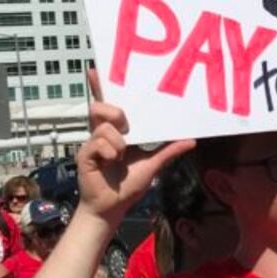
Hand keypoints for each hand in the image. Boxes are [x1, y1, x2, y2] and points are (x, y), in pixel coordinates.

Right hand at [77, 69, 195, 225]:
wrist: (111, 208)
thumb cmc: (128, 187)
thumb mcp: (153, 165)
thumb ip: (168, 151)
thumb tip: (191, 140)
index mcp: (115, 132)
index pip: (107, 105)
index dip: (99, 87)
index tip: (96, 70)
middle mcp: (101, 134)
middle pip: (100, 107)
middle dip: (114, 112)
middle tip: (126, 125)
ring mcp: (92, 143)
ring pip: (103, 126)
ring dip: (117, 141)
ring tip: (120, 155)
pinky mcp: (85, 154)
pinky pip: (98, 143)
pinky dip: (110, 152)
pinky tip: (111, 162)